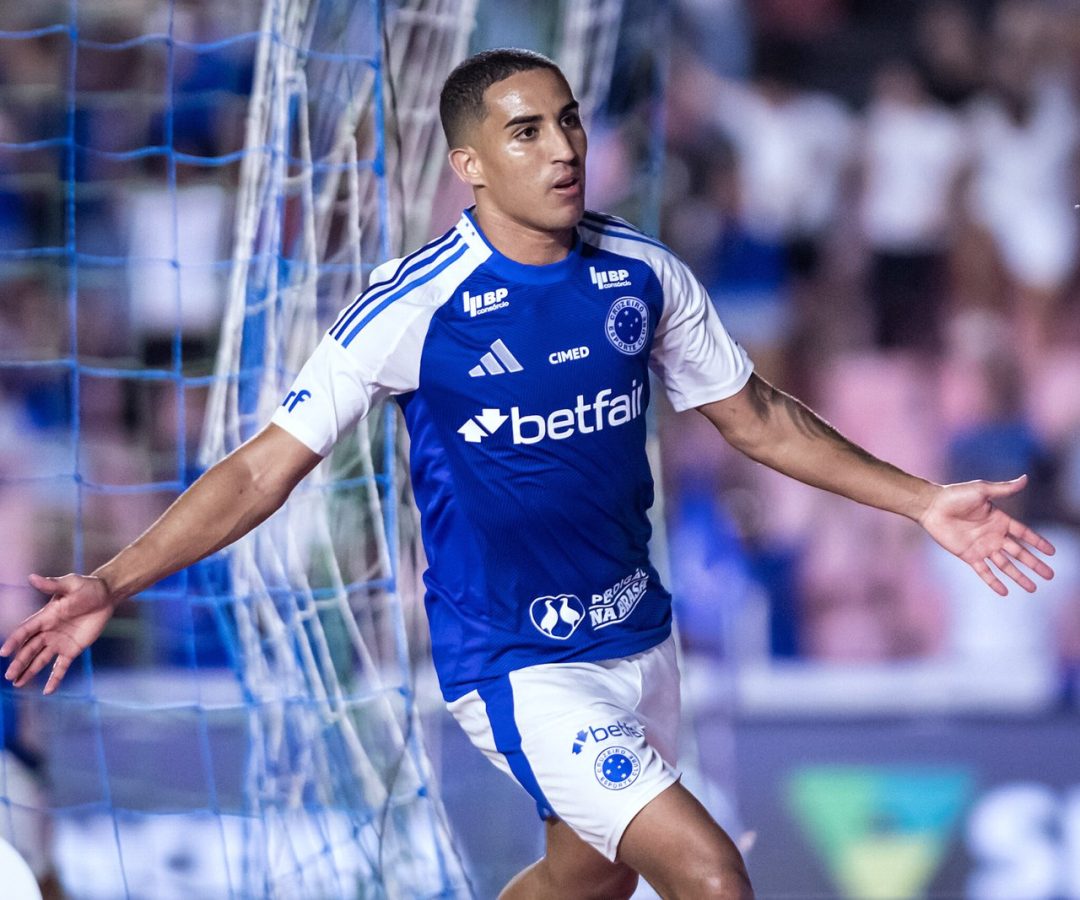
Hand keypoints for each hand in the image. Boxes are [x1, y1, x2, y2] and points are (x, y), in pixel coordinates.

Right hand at [1, 573, 116, 693]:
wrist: (106, 595)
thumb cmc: (87, 587)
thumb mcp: (70, 584)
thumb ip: (51, 584)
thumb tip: (32, 577)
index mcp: (45, 617)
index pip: (25, 631)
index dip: (14, 641)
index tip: (4, 653)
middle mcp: (48, 632)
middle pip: (29, 649)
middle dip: (19, 662)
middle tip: (8, 676)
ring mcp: (59, 642)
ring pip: (40, 660)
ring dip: (29, 671)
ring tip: (17, 684)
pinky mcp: (72, 649)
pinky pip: (61, 666)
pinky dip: (54, 679)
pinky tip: (47, 691)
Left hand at [919, 475, 1054, 595]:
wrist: (932, 506)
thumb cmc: (955, 495)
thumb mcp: (982, 490)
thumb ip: (1004, 489)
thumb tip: (1026, 478)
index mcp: (1000, 520)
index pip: (1024, 534)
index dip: (1038, 542)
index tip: (1052, 552)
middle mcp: (993, 535)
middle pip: (1019, 553)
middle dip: (1034, 564)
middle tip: (1050, 575)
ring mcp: (982, 546)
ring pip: (1005, 565)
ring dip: (1019, 576)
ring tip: (1033, 588)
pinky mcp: (968, 555)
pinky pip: (984, 571)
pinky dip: (993, 582)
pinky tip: (1005, 592)